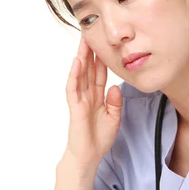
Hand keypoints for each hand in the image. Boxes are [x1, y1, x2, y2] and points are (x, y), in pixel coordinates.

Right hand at [65, 36, 122, 169]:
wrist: (88, 156)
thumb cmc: (99, 138)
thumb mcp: (114, 118)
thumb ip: (115, 102)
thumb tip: (115, 86)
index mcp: (97, 96)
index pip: (100, 73)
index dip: (102, 59)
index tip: (105, 43)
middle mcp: (87, 95)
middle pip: (89, 69)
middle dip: (91, 52)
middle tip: (92, 32)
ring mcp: (80, 99)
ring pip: (80, 74)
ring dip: (82, 57)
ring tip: (84, 41)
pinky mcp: (74, 106)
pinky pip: (73, 87)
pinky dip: (75, 74)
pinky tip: (77, 62)